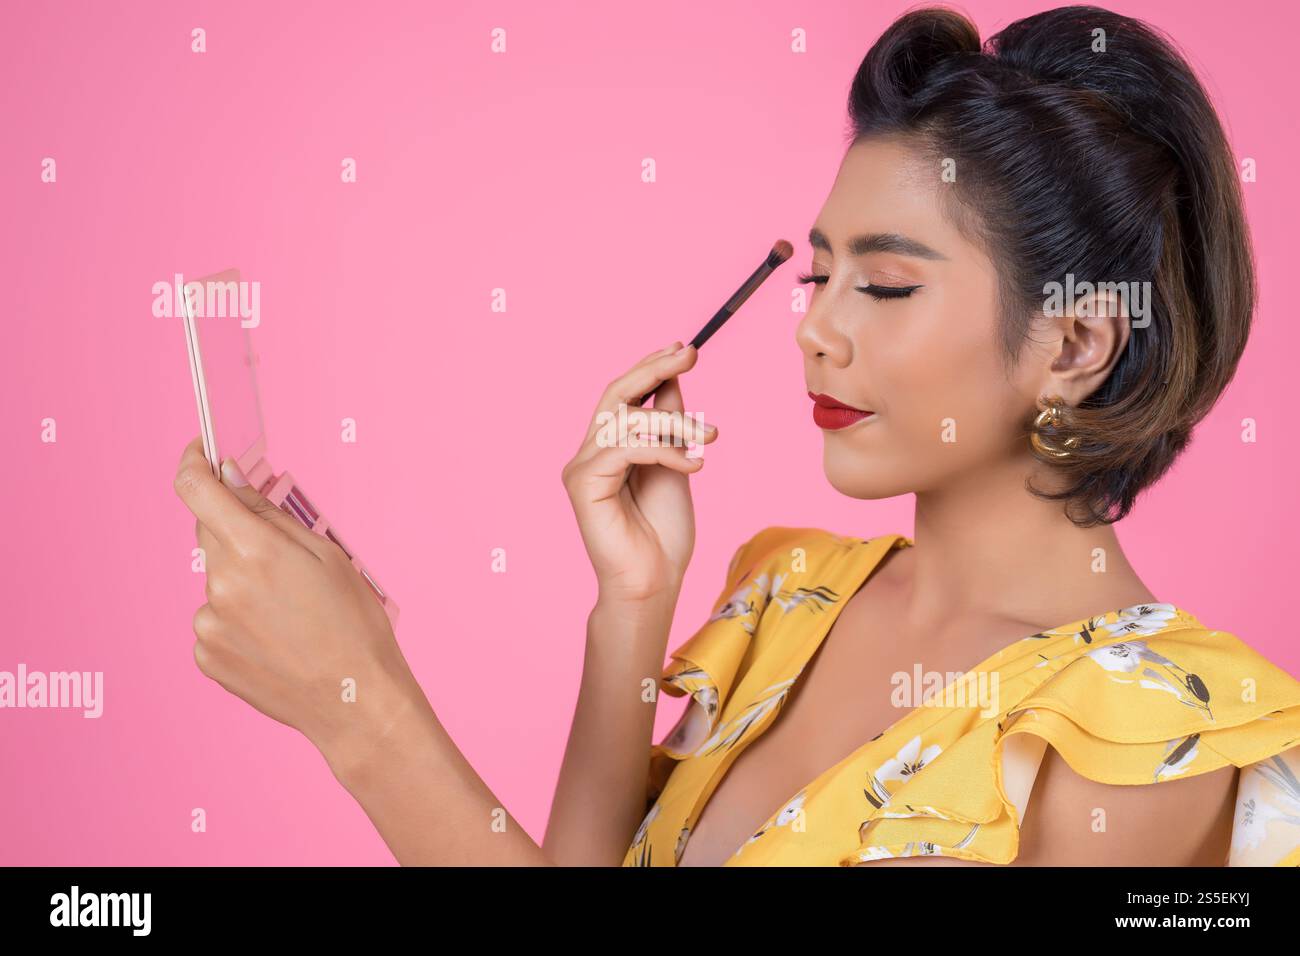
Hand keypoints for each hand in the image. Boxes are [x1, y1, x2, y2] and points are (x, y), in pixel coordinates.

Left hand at [173, 436, 421, 773]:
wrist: (354, 700)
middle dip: (241, 533)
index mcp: (253, 551)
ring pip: (217, 580)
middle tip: (285, 560)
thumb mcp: (327, 555)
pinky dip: (239, 619)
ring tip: (290, 613)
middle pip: (212, 534)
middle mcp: (221, 585)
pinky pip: (215, 619)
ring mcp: (209, 623)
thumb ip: (270, 515)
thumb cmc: (354, 626)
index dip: (194, 462)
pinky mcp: (206, 656)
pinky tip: (276, 637)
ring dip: (243, 581)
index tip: (201, 452)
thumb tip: (231, 480)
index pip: (196, 489)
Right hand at [561, 342, 718, 604]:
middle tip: (690, 355)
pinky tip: (693, 464)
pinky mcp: (583, 483)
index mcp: (609, 447)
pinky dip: (664, 450)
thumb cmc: (664, 533)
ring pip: (627, 420)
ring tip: (709, 438)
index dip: (651, 367)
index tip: (685, 349)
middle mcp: (590, 453)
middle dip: (654, 369)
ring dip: (675, 423)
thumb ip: (670, 425)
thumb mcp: (677, 464)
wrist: (654, 581)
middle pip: (617, 394)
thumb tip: (673, 379)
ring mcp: (582, 467)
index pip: (625, 395)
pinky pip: (625, 448)